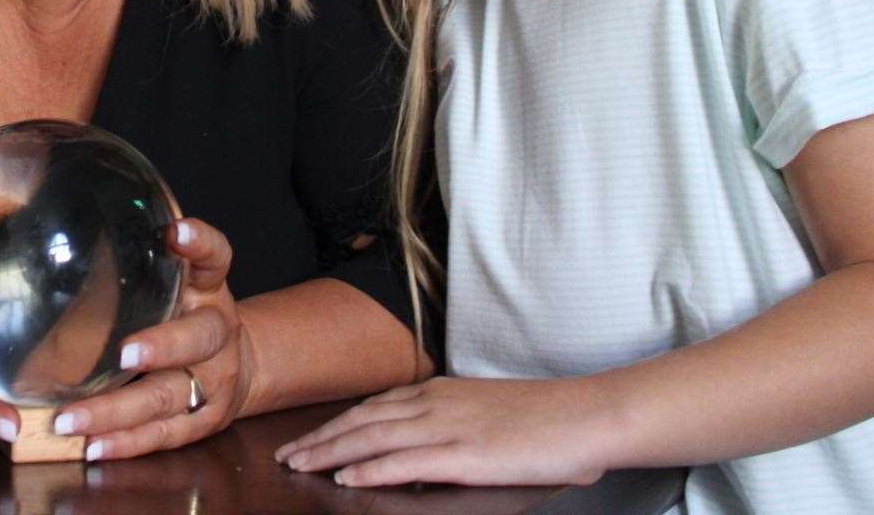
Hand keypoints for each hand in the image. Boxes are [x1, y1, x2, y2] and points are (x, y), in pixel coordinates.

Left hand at [47, 217, 254, 460]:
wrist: (237, 362)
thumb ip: (129, 261)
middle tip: (125, 354)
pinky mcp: (205, 421)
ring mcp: (215, 380)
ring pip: (171, 397)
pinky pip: (165, 435)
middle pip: (199, 338)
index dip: (199, 243)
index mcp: (209, 287)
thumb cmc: (180, 312)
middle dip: (163, 346)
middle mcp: (218, 331)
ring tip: (71, 421)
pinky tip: (92, 447)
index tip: (175, 232)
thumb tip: (42, 236)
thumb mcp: (168, 280)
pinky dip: (128, 443)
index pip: (215, 256)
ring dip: (120, 411)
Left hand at [274, 375, 616, 487]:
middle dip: (319, 439)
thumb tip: (428, 443)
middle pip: (361, 421)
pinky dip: (370, 470)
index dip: (337, 424)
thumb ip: (454, 421)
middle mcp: (435, 403)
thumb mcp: (488, 412)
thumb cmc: (547, 420)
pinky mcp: (463, 454)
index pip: (374, 407)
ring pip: (372, 438)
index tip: (308, 438)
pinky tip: (346, 480)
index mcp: (441, 392)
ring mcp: (447, 427)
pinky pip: (404, 462)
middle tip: (285, 456)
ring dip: (329, 453)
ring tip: (298, 467)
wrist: (587, 414)